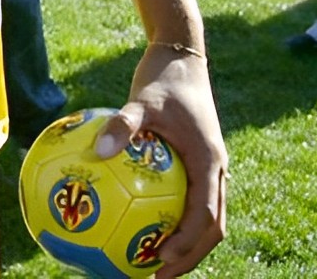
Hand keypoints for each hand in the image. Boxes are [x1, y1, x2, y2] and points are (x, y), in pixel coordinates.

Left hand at [96, 46, 227, 277]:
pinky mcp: (198, 164)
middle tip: (155, 277)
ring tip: (147, 263)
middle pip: (212, 228)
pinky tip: (136, 223)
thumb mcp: (141, 99)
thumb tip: (99, 150)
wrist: (183, 59)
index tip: (160, 262)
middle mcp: (217, 171)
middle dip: (189, 257)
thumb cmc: (164, 80)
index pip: (205, 216)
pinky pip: (189, 200)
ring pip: (205, 218)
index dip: (187, 244)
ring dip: (184, 244)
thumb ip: (123, 124)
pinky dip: (172, 219)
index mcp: (211, 162)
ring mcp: (210, 169)